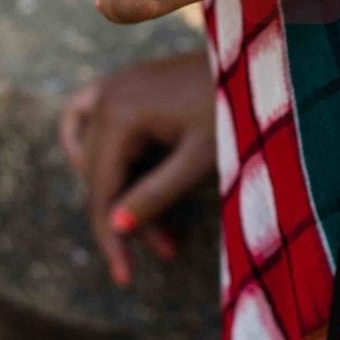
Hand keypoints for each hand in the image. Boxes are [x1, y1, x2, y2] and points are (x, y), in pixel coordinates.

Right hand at [60, 50, 215, 287]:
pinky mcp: (123, 84)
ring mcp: (112, 86)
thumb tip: (113, 228)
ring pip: (91, 152)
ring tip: (156, 222)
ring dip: (117, 188)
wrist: (254, 62)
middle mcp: (106, 95)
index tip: (124, 277)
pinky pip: (84, 115)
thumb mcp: (200, 159)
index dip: (111, 239)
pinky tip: (114, 170)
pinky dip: (90, 145)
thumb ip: (156, 194)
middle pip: (99, 176)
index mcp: (119, 114)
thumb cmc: (233, 108)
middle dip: (129, 216)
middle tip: (168, 247)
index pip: (102, 192)